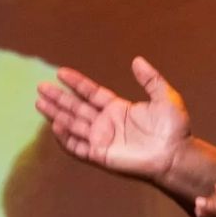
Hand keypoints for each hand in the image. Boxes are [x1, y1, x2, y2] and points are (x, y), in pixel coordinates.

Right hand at [36, 57, 190, 181]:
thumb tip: (137, 60)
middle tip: (41, 87)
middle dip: (58, 98)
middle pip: (76, 107)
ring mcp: (102, 140)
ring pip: (73, 125)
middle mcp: (106, 123)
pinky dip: (66, 138)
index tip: (61, 72)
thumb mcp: (165, 97)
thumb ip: (151, 79)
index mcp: (118, 108)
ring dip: (56, 115)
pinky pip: (79, 147)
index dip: (76, 83)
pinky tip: (56, 126)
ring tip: (39, 103)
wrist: (176, 155)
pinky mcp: (101, 155)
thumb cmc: (174, 129)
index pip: (91, 93)